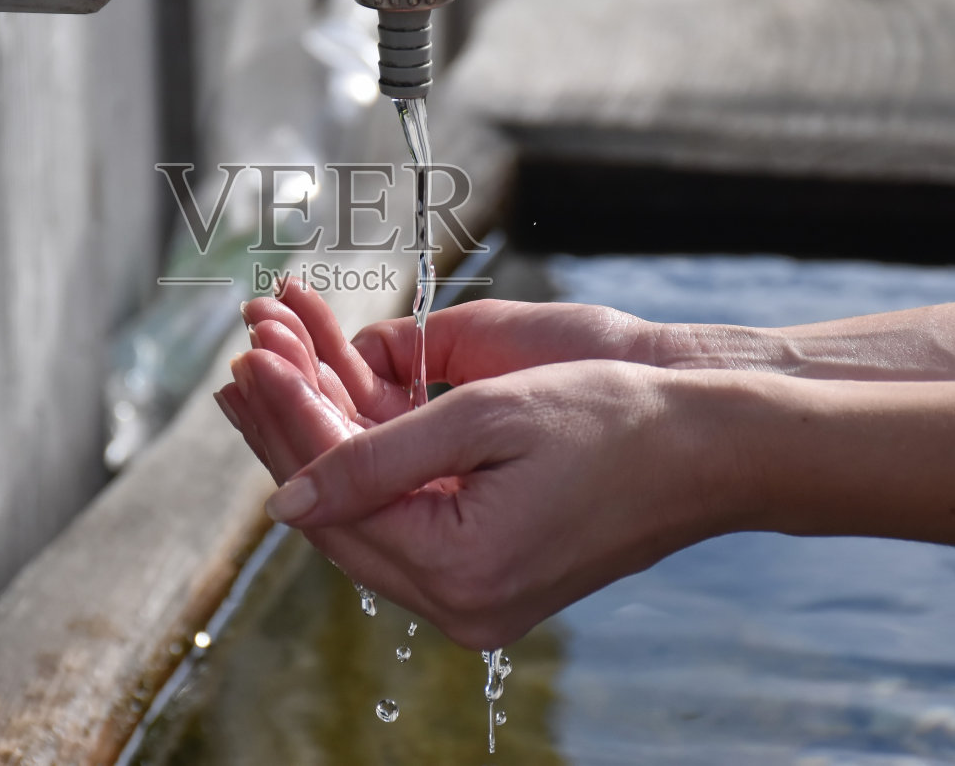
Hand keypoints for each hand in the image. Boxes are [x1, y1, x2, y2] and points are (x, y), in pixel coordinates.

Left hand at [215, 281, 742, 649]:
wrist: (708, 448)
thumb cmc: (611, 419)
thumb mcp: (487, 417)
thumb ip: (376, 458)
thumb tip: (283, 500)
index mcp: (458, 570)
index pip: (335, 492)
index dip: (285, 417)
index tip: (248, 354)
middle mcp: (457, 601)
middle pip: (337, 508)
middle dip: (287, 423)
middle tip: (246, 353)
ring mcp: (472, 593)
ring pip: (363, 507)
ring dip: (320, 432)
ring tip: (273, 364)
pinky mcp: (485, 571)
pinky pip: (400, 510)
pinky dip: (365, 454)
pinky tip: (334, 401)